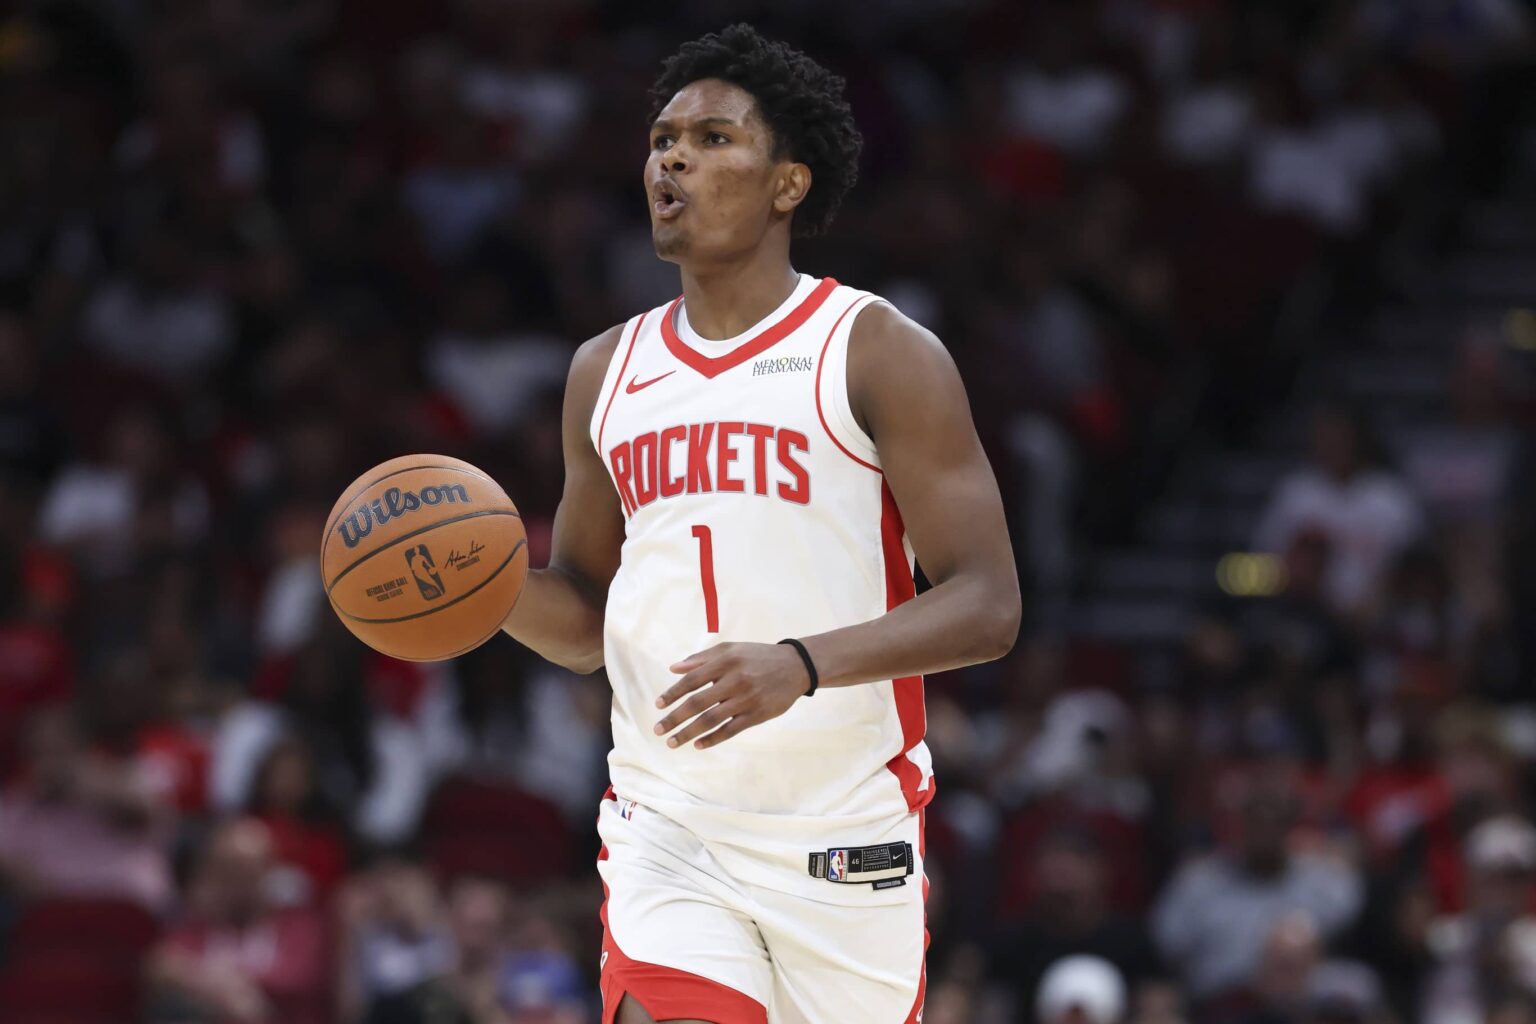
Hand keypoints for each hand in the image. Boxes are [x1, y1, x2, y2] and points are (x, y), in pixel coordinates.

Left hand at [654, 642, 811, 748]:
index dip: (673, 693)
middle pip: (698, 703)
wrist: (795, 666)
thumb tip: (674, 668)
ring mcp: (746, 699)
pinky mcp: (757, 715)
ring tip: (672, 742)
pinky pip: (731, 730)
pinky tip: (698, 745)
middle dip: (675, 718)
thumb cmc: (757, 656)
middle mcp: (734, 680)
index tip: (658, 705)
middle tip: (658, 730)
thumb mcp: (731, 649)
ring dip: (688, 733)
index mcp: (725, 662)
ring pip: (711, 720)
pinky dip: (713, 738)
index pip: (692, 680)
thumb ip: (701, 658)